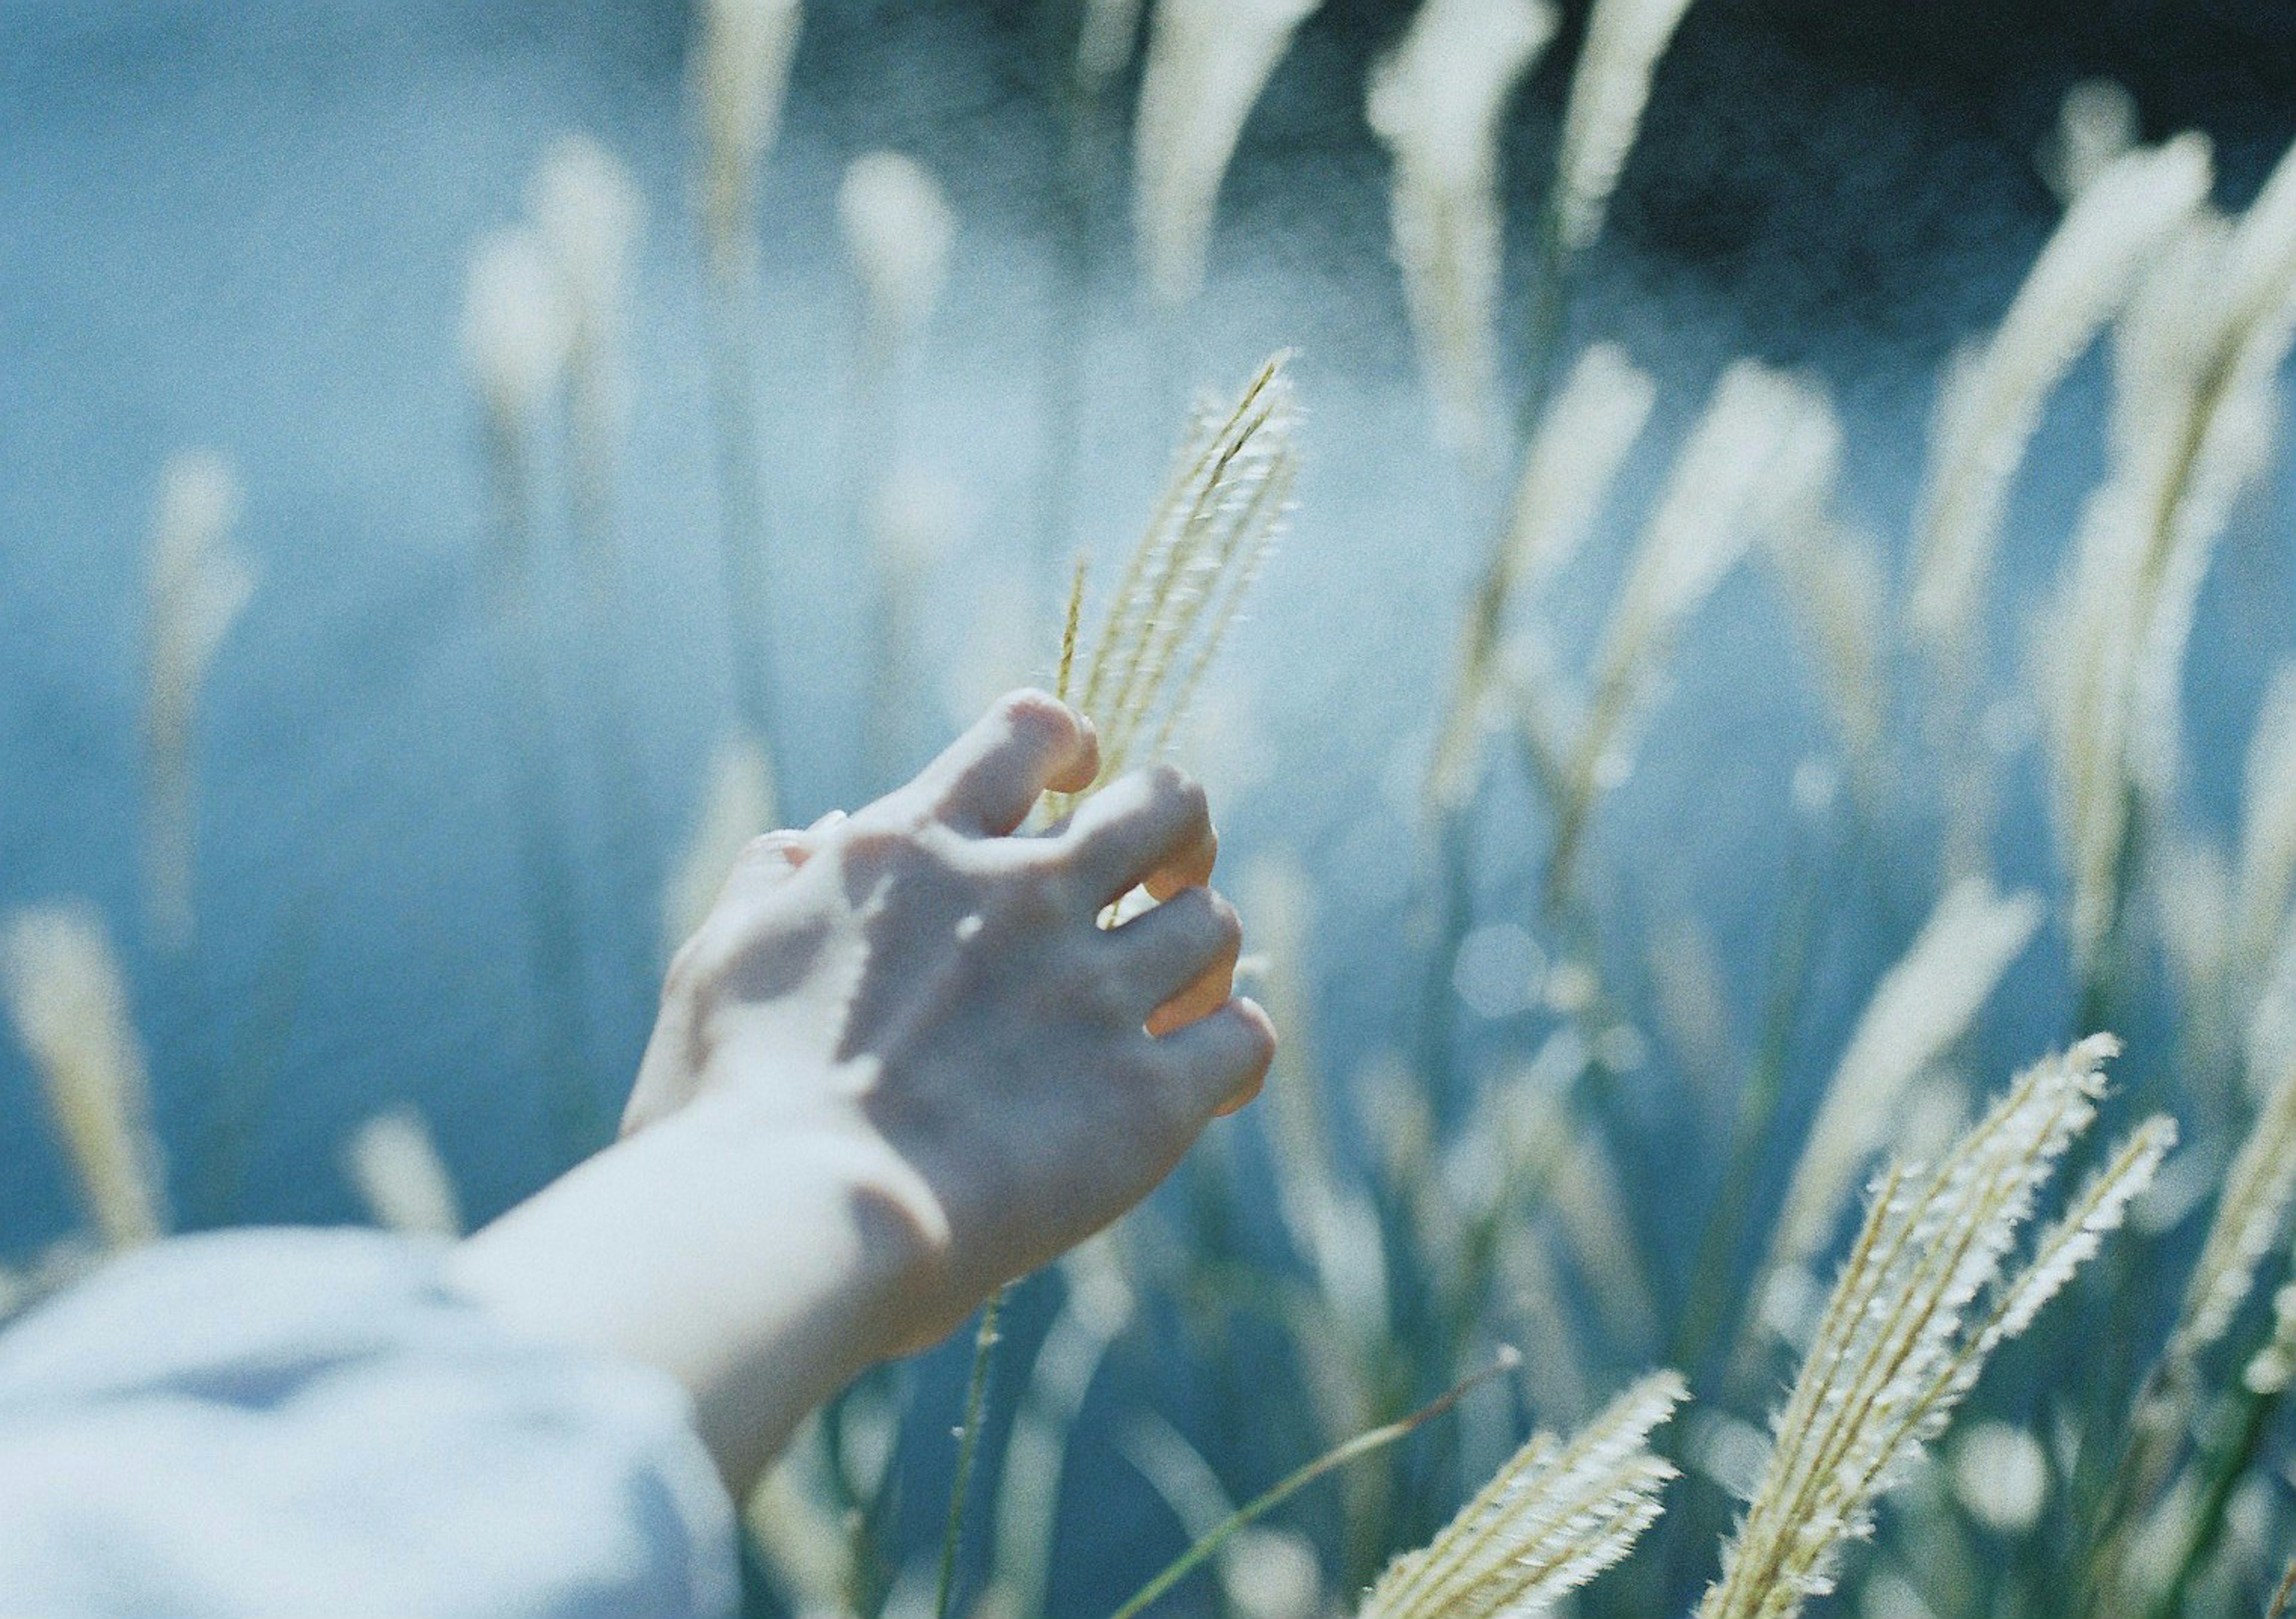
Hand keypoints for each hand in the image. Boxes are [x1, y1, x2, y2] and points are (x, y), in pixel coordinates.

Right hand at [626, 689, 1274, 1348]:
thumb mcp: (717, 963)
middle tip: (1162, 878)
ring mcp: (1092, 992)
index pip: (1029, 732)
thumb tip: (812, 839)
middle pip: (1164, 801)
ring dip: (1200, 950)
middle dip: (1177, 829)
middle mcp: (1020, 897)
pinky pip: (1244, 1038)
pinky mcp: (1147, 1097)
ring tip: (1178, 997)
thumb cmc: (730, 1107)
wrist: (792, 1219)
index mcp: (913, 849)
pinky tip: (1206, 1074)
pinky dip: (1234, 1044)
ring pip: (1212, 922)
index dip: (1069, 745)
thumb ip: (769, 885)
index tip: (1075, 782)